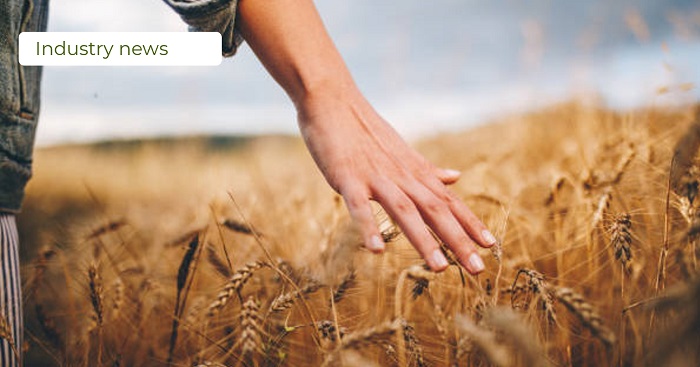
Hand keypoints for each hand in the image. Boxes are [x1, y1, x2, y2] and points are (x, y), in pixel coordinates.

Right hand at [297, 89, 496, 272]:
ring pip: (404, 210)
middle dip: (457, 239)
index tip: (491, 246)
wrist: (333, 100)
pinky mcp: (347, 177)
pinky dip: (368, 226)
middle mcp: (401, 175)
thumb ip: (427, 170)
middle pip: (435, 210)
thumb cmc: (365, 129)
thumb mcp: (402, 151)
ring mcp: (375, 177)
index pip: (448, 200)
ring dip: (423, 239)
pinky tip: (376, 251)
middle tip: (477, 268)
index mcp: (414, 171)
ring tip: (439, 268)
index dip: (470, 223)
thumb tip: (456, 177)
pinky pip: (359, 205)